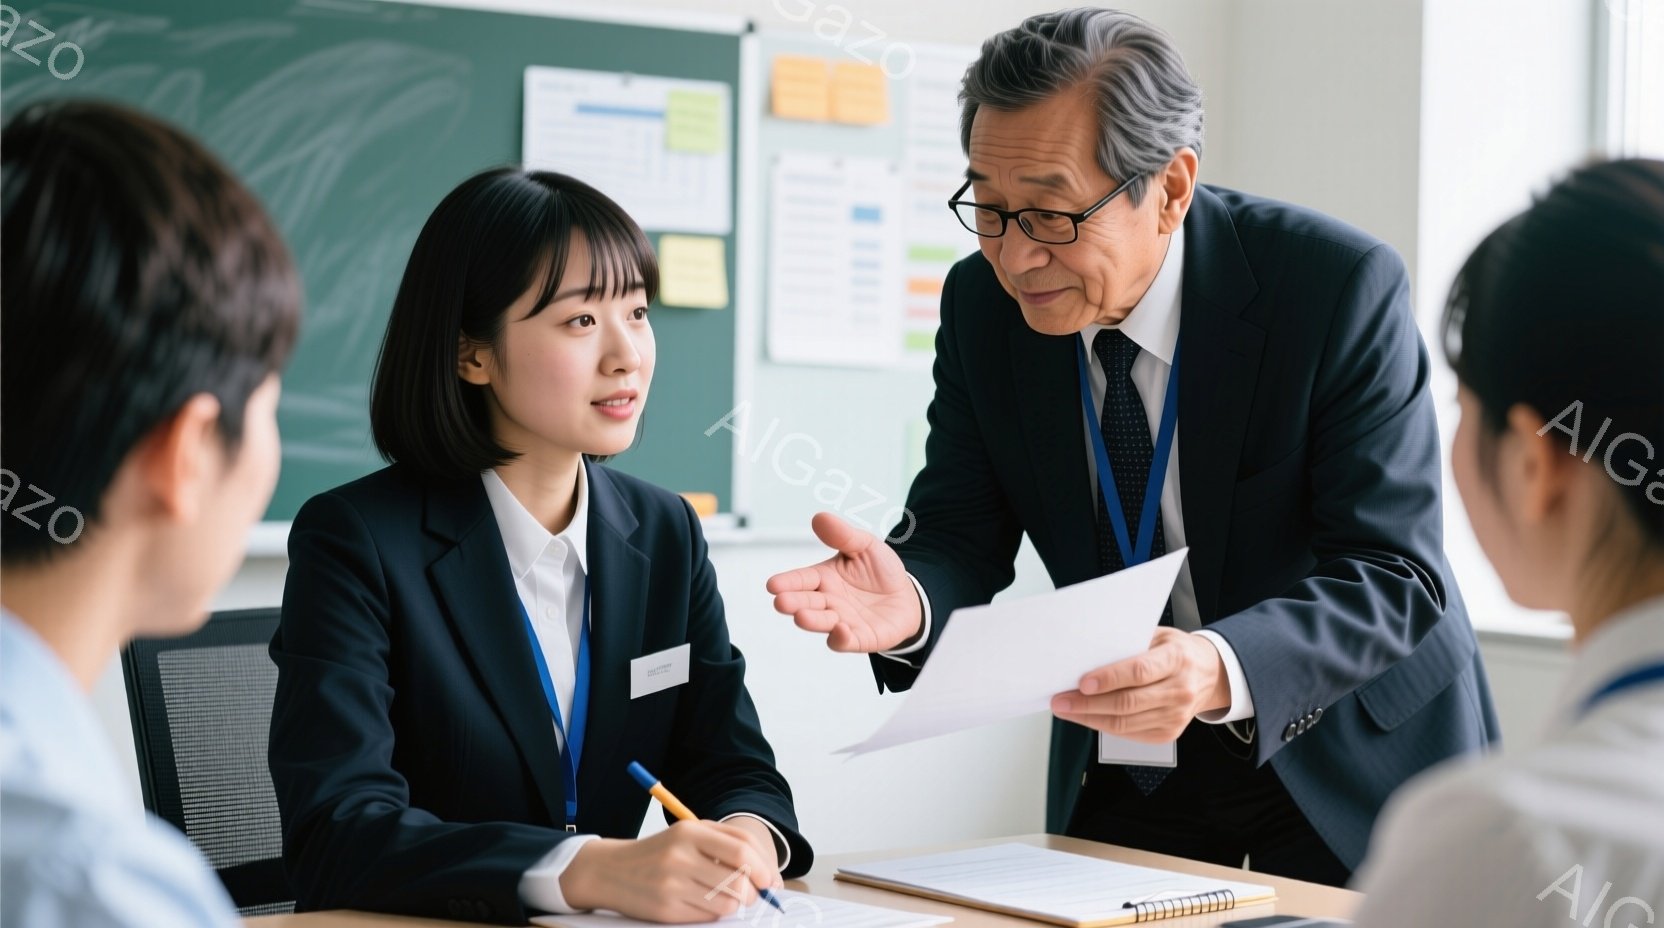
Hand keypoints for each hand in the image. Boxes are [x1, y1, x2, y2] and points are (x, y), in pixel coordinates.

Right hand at [559, 820, 780, 921]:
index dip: (764, 866)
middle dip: (754, 891)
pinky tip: (701, 902)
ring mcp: (672, 884)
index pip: (741, 848)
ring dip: (735, 904)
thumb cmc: (660, 852)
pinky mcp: (666, 909)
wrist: (610, 871)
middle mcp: (680, 856)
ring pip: (728, 903)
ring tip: (724, 896)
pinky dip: (714, 913)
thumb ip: (728, 845)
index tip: (772, 879)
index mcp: (689, 832)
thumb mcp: (689, 835)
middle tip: (753, 893)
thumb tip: (770, 876)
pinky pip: (708, 917)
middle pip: (739, 879)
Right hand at [766, 512, 922, 652]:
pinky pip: (846, 642)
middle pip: (806, 603)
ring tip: (801, 617)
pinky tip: (840, 630)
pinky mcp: (860, 638)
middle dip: (792, 603)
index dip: (788, 582)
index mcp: (824, 578)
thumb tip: (819, 517)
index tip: (772, 585)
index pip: (802, 579)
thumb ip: (843, 535)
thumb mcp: (864, 545)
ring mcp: (842, 621)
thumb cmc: (880, 570)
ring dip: (812, 621)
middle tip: (781, 602)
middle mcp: (828, 601)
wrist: (907, 595)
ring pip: (821, 623)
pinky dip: (841, 638)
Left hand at [1049, 628, 1230, 742]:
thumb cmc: (1176, 651)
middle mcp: (1179, 690)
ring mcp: (1175, 716)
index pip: (1139, 672)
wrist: (1209, 675)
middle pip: (1127, 702)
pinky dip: (1103, 725)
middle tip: (1061, 699)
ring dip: (1090, 717)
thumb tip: (1087, 653)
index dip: (1109, 678)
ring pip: (1124, 723)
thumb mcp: (1158, 636)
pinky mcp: (1168, 733)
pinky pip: (1129, 733)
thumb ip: (1129, 644)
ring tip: (1066, 709)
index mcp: (1176, 660)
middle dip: (1087, 704)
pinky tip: (1087, 716)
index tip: (1081, 682)